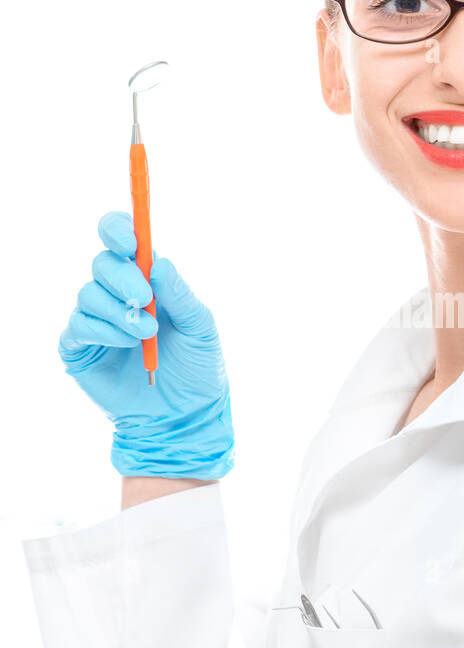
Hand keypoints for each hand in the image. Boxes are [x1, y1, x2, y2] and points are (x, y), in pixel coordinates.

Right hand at [59, 211, 234, 478]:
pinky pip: (78, 324)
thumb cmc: (197, 369)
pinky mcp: (79, 347)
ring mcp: (96, 320)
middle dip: (123, 276)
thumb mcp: (200, 327)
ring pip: (88, 293)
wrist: (184, 418)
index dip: (119, 229)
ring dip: (118, 311)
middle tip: (144, 297)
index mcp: (147, 279)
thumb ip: (180, 293)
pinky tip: (126, 344)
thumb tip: (160, 261)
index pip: (121, 238)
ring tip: (147, 334)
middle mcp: (117, 294)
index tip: (130, 240)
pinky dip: (103, 330)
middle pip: (101, 262)